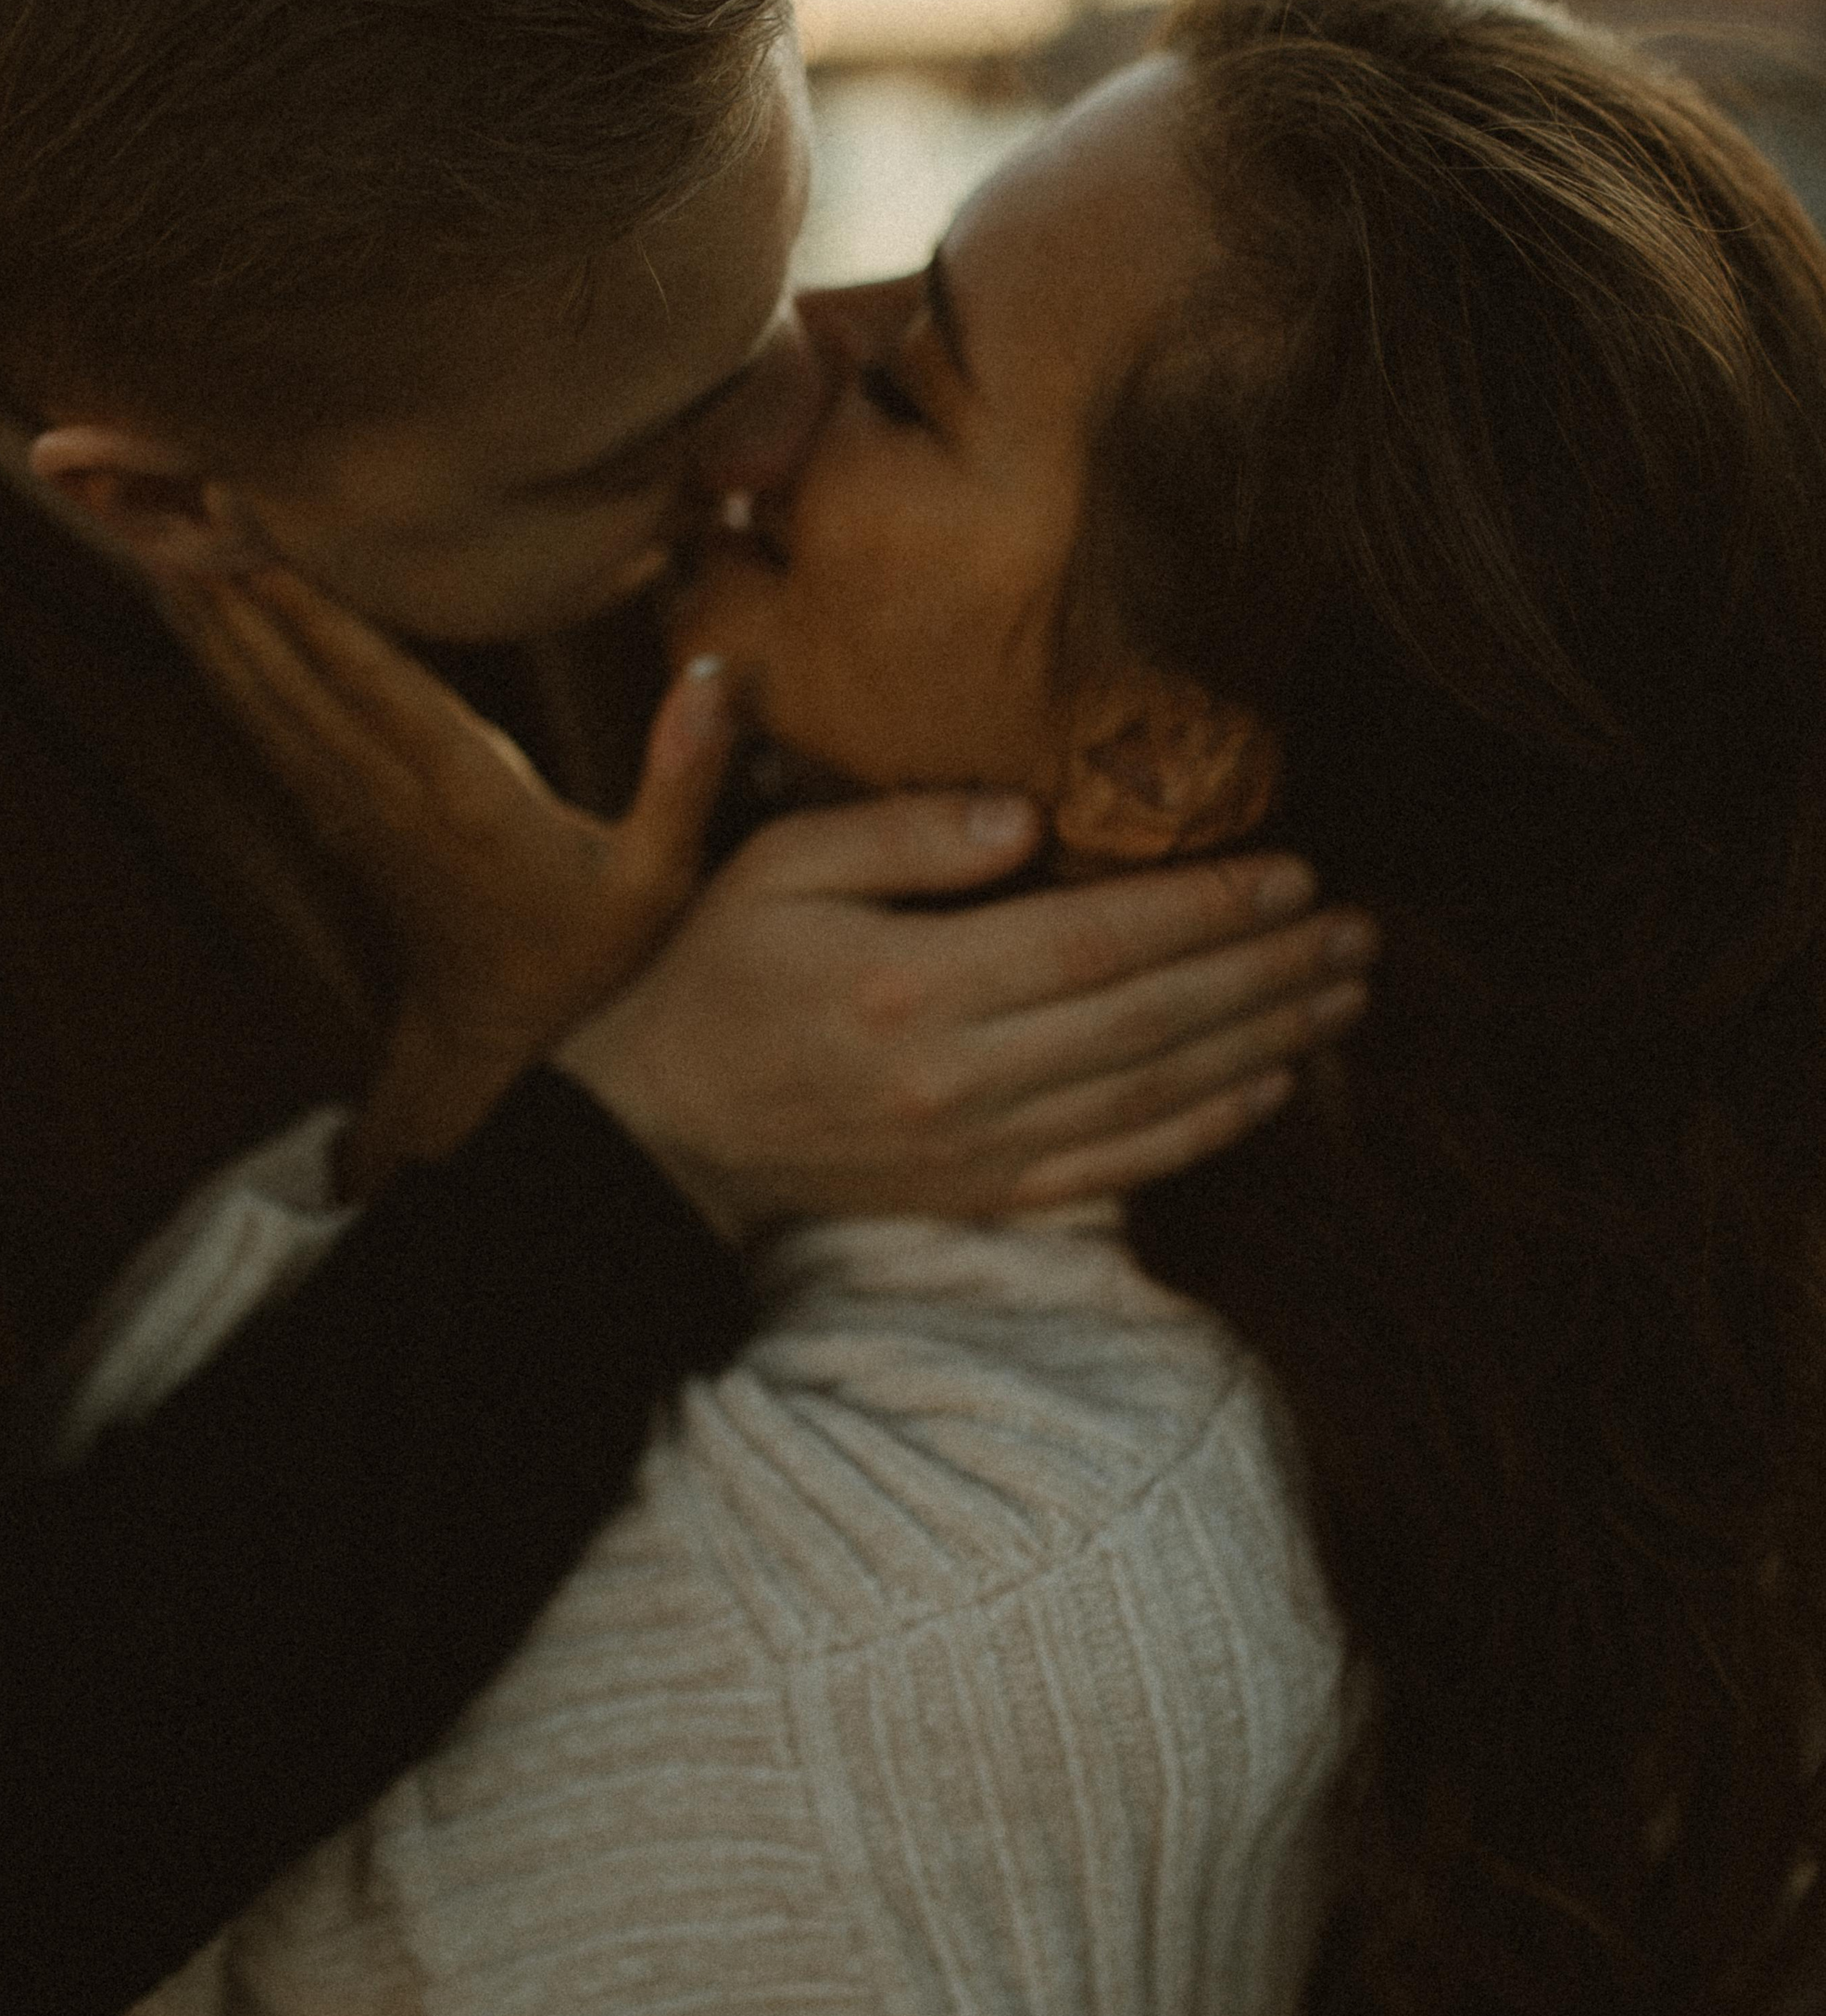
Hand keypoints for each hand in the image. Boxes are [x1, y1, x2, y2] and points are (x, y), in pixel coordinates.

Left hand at [160, 565, 734, 1192]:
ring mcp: (353, 811)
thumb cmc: (587, 956)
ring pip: (264, 703)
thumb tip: (718, 674)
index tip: (263, 536)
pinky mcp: (337, 819)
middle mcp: (391, 798)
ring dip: (211, 625)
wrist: (505, 1042)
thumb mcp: (657, 880)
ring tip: (157, 541)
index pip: (377, 686)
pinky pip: (268, 731)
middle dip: (235, 591)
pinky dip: (226, 672)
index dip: (315, 609)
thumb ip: (685, 775)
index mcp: (464, 798)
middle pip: (294, 680)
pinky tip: (198, 624)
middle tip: (174, 505)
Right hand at [561, 789, 1375, 1234]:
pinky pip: (1119, 1170)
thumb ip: (902, 834)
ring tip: (1343, 997)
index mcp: (909, 984)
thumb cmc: (717, 974)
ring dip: (1262, 1046)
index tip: (1292, 872)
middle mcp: (956, 1078)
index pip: (1095, 941)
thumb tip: (1027, 820)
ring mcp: (974, 1150)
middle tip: (1359, 933)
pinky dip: (1205, 1131)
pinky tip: (1272, 1088)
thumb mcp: (775, 867)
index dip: (1205, 909)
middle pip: (1150, 1022)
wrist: (658, 1131)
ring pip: (1154, 1097)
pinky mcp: (981, 1195)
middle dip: (1265, 974)